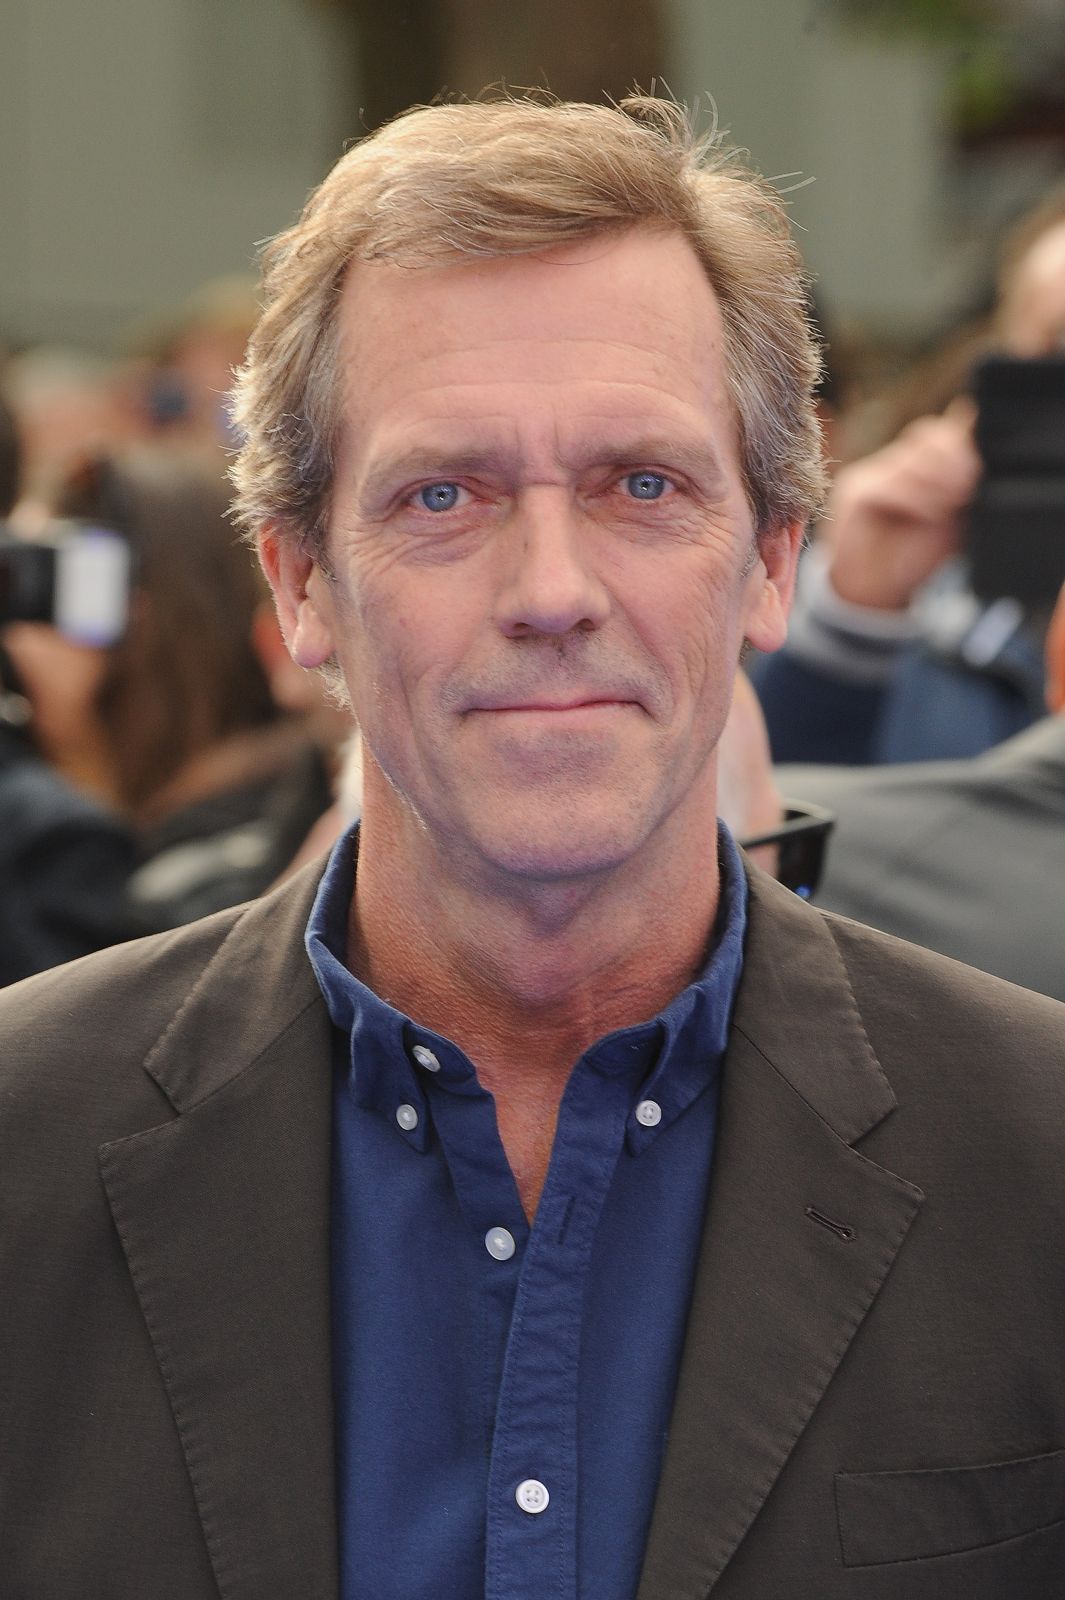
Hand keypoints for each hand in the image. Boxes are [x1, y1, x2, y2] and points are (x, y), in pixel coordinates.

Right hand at [822, 403, 980, 610]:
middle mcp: (889, 465)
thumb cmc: (913, 557)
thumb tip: (974, 436)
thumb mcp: (950, 518)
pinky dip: (914, 499)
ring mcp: (868, 476)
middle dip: (952, 460)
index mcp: (913, 468)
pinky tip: (927, 516)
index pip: (939, 432)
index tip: (975, 471)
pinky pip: (889, 484)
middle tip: (964, 491)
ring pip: (910, 459)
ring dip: (935, 484)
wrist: (876, 593)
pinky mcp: (855, 494)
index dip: (960, 442)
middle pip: (926, 434)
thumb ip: (962, 481)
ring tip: (946, 509)